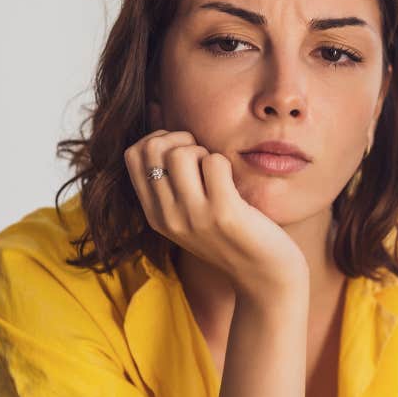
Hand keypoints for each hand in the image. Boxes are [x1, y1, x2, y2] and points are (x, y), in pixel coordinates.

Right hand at [124, 130, 305, 296]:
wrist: (264, 279)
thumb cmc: (233, 237)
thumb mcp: (191, 214)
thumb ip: (173, 180)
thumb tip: (158, 118)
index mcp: (155, 215)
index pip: (133, 156)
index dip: (158, 139)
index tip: (183, 150)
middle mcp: (168, 216)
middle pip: (152, 149)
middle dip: (180, 139)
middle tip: (203, 157)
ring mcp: (193, 216)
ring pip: (180, 153)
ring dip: (204, 152)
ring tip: (218, 173)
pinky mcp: (223, 213)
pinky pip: (215, 162)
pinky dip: (225, 163)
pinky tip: (234, 184)